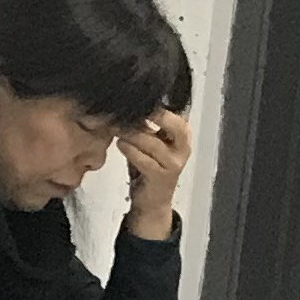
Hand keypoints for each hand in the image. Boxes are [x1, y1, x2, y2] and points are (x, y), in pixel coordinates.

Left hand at [115, 106, 193, 238]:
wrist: (151, 202)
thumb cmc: (148, 169)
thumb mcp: (149, 145)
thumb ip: (144, 128)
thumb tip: (128, 108)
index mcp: (182, 137)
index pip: (176, 116)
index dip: (158, 106)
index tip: (139, 98)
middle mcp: (183, 149)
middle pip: (176, 125)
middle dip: (156, 115)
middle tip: (134, 108)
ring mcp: (174, 163)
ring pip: (154, 143)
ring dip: (133, 134)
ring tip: (117, 127)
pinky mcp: (161, 176)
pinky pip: (145, 160)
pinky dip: (131, 151)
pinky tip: (120, 144)